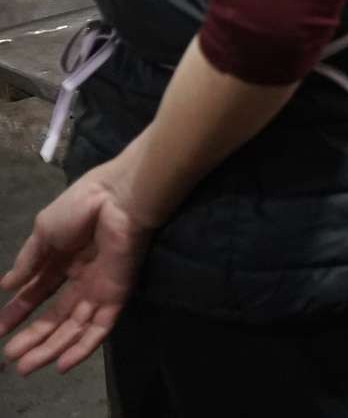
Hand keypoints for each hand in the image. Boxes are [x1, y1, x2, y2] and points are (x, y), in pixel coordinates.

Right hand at [0, 156, 156, 374]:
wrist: (118, 198)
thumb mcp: (44, 231)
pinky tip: (63, 364)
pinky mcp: (117, 294)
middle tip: (11, 359)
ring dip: (51, 348)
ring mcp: (99, 288)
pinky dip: (83, 346)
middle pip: (54, 316)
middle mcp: (80, 278)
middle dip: (33, 338)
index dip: (17, 312)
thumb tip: (6, 285)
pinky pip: (100, 326)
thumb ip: (29, 261)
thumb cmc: (81, 207)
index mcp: (62, 260)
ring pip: (74, 327)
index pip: (37, 293)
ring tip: (27, 366)